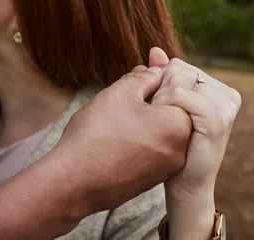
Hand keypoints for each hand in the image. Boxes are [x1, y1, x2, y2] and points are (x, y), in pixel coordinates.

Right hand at [50, 64, 191, 214]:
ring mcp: (166, 168)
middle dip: (152, 97)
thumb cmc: (96, 133)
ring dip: (144, 117)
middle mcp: (180, 150)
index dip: (157, 77)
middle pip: (170, 112)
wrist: (72, 182)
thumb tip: (157, 72)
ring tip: (118, 110)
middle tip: (128, 88)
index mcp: (179, 125)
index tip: (138, 74)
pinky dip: (139, 138)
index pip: (178, 91)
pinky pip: (151, 150)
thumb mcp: (120, 93)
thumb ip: (145, 78)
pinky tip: (117, 132)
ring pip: (160, 131)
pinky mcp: (151, 180)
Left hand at [150, 50, 240, 200]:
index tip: (157, 109)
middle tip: (158, 117)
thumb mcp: (169, 107)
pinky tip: (163, 123)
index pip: (179, 66)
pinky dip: (164, 106)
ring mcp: (226, 105)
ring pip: (178, 80)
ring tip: (163, 122)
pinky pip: (180, 95)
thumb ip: (164, 78)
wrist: (184, 185)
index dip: (159, 84)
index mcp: (220, 89)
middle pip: (178, 69)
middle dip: (159, 90)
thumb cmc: (175, 147)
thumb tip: (155, 49)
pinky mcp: (218, 117)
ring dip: (161, 100)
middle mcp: (228, 94)